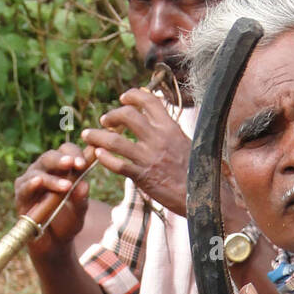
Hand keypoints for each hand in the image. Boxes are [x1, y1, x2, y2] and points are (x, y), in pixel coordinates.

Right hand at [14, 144, 91, 251]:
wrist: (54, 245)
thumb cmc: (67, 223)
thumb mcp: (79, 212)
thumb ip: (82, 199)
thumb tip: (85, 185)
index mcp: (60, 169)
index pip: (65, 151)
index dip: (74, 154)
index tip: (84, 163)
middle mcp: (43, 171)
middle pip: (50, 157)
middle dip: (63, 160)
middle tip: (75, 164)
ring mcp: (30, 182)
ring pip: (38, 172)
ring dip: (52, 179)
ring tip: (66, 186)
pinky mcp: (21, 196)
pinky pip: (25, 187)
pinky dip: (32, 184)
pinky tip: (39, 182)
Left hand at [82, 88, 190, 215]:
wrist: (205, 197)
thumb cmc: (199, 173)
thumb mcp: (189, 145)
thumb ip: (171, 133)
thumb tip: (161, 122)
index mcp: (171, 128)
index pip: (149, 101)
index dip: (132, 96)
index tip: (123, 98)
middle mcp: (158, 139)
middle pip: (127, 116)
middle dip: (112, 115)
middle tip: (105, 120)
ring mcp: (149, 157)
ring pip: (115, 140)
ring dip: (97, 136)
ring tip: (88, 135)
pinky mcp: (143, 176)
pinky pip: (117, 164)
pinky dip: (105, 158)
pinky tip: (98, 155)